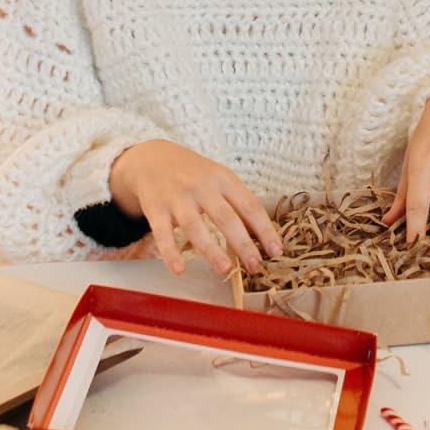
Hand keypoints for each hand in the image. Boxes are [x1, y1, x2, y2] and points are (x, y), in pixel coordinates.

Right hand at [109, 139, 282, 276]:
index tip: (276, 250)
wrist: (153, 159)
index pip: (250, 205)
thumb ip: (237, 203)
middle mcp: (202, 186)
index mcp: (224, 179)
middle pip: (225, 216)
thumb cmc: (195, 175)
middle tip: (255, 266)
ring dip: (211, 250)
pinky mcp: (156, 209)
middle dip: (243, 243)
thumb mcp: (219, 178)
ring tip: (225, 270)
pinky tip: (179, 270)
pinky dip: (170, 252)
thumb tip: (262, 236)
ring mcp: (177, 198)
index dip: (265, 229)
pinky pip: (163, 233)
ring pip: (195, 226)